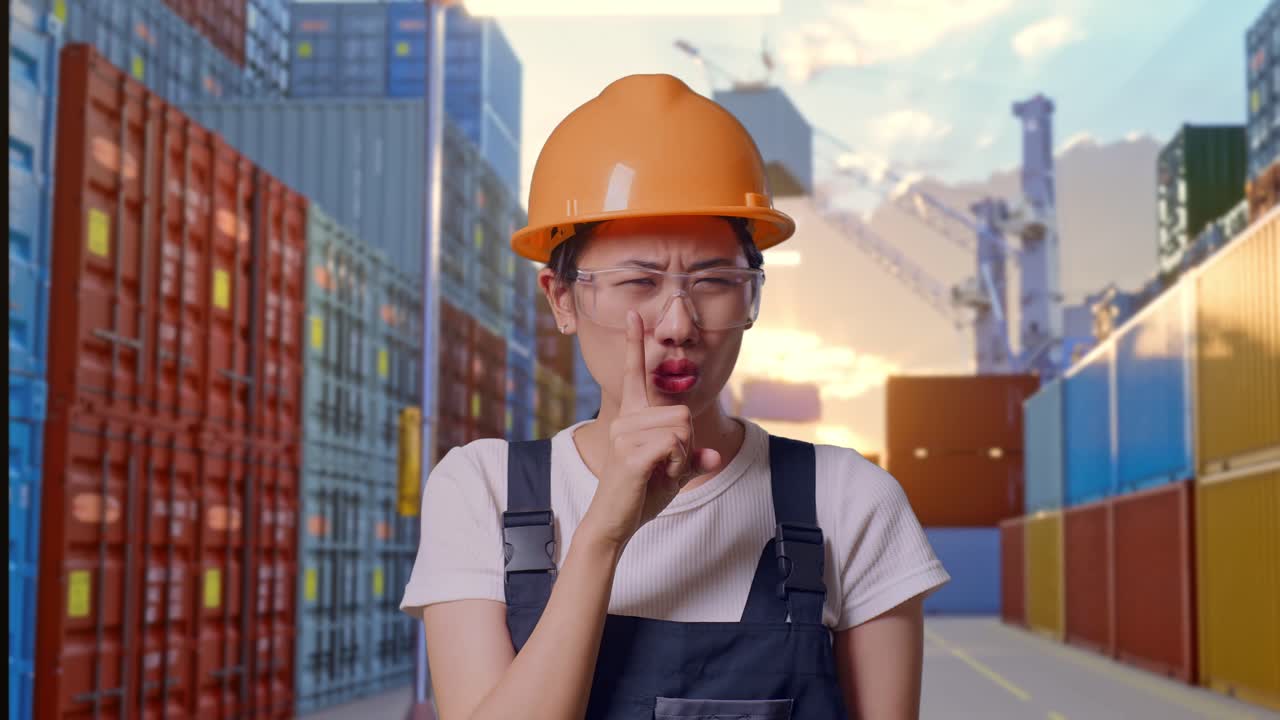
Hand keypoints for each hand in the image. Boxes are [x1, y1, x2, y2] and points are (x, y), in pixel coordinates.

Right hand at [582, 311, 722, 548]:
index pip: (634, 374)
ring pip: (681, 428)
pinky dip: (677, 465)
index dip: (634, 344)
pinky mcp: (630, 454)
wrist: (615, 523)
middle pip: (682, 413)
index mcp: (631, 417)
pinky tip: (658, 477)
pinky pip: (674, 446)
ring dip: (681, 456)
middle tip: (665, 466)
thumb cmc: (640, 495)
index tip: (634, 316)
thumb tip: (714, 456)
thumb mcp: (673, 473)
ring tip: (658, 472)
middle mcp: (625, 420)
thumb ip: (692, 458)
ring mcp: (625, 435)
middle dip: (686, 444)